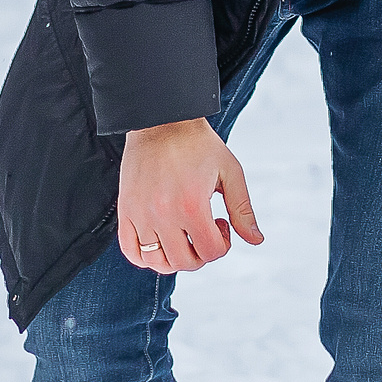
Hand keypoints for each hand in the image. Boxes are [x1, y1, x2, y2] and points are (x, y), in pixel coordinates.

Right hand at [116, 117, 263, 273]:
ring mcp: (140, 213)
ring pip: (156, 262)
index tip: (220, 224)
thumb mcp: (230, 171)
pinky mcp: (126, 209)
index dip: (222, 244)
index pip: (210, 252)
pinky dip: (145, 257)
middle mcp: (163, 214)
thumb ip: (243, 209)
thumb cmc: (198, 143)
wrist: (161, 119)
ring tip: (182, 236)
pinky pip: (130, 251)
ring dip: (174, 257)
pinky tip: (159, 241)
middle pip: (183, 262)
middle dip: (200, 254)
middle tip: (203, 230)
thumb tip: (256, 240)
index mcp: (192, 205)